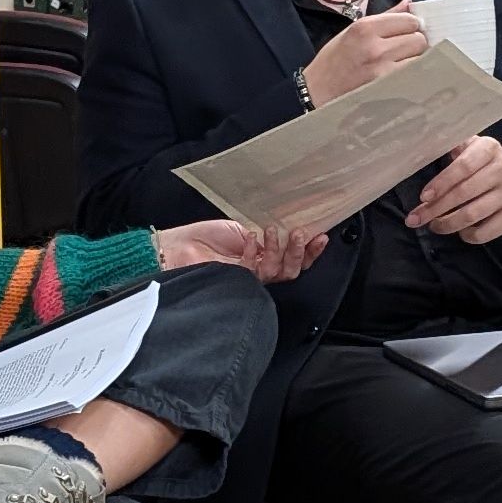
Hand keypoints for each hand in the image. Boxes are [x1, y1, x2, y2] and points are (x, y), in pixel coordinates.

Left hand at [158, 221, 327, 282]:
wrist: (179, 246)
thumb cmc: (207, 237)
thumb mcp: (242, 227)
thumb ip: (265, 232)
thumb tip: (287, 222)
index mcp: (264, 258)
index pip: (294, 259)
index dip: (311, 251)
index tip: (321, 235)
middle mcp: (259, 271)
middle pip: (292, 270)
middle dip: (300, 252)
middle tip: (299, 233)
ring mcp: (248, 278)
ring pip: (277, 272)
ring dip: (279, 249)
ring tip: (273, 230)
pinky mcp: (235, 280)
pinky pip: (253, 269)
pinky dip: (254, 251)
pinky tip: (250, 238)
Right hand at [301, 1, 426, 107]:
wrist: (317, 93)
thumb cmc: (333, 61)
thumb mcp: (351, 32)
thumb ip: (384, 17)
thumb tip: (408, 3)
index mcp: (365, 27)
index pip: (409, 20)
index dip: (411, 26)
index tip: (405, 32)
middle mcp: (375, 46)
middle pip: (418, 39)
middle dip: (414, 42)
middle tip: (402, 50)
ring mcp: (382, 68)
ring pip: (419, 57)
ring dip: (415, 59)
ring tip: (400, 63)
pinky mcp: (386, 87)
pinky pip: (414, 74)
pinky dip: (412, 73)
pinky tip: (401, 75)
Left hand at [407, 135, 501, 244]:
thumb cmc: (493, 163)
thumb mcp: (479, 147)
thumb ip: (457, 147)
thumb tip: (426, 150)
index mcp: (489, 149)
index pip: (463, 167)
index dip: (441, 183)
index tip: (424, 197)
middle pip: (463, 193)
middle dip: (435, 209)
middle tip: (416, 218)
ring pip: (472, 215)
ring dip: (447, 224)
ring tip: (435, 226)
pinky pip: (486, 232)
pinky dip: (468, 235)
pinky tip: (460, 231)